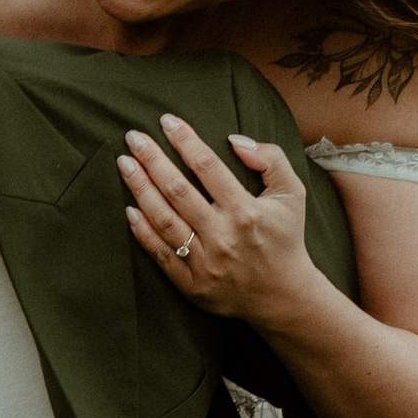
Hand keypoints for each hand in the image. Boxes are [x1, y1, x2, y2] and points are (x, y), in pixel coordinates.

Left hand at [118, 115, 315, 328]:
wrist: (283, 296)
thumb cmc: (285, 239)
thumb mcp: (293, 194)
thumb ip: (271, 160)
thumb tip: (236, 141)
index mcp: (246, 211)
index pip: (207, 167)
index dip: (184, 140)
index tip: (166, 121)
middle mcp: (223, 236)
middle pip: (178, 190)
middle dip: (152, 160)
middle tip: (133, 137)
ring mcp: (206, 262)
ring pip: (164, 220)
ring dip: (140, 189)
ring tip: (125, 164)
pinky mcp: (193, 285)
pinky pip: (161, 255)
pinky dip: (143, 232)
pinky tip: (129, 209)